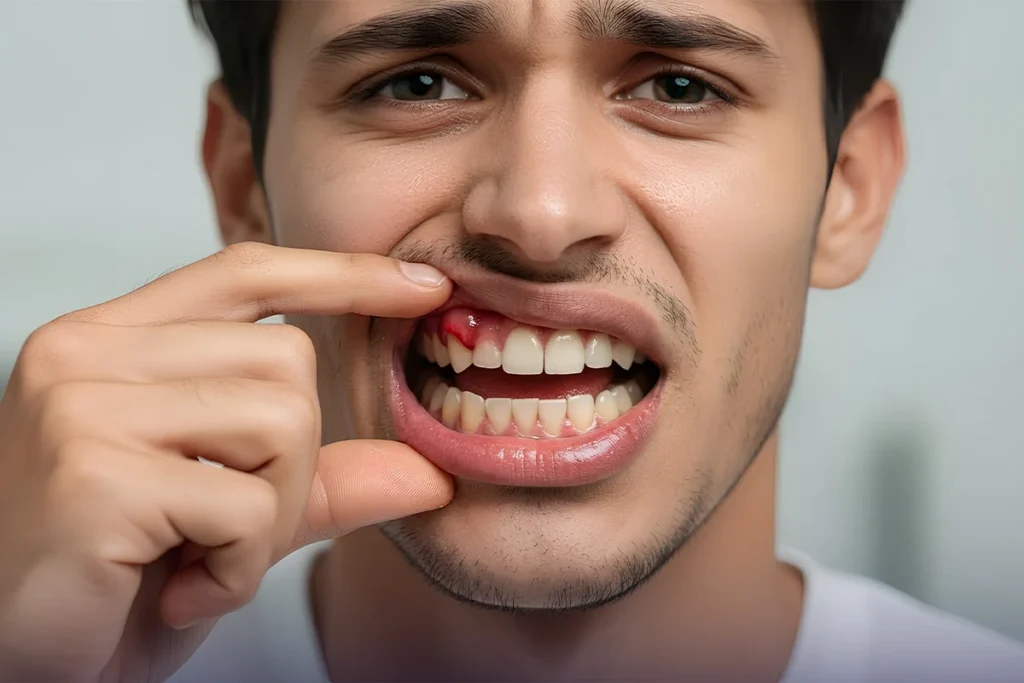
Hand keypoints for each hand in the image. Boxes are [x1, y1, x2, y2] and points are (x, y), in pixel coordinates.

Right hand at [0, 243, 453, 682]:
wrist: (7, 662)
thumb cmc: (107, 582)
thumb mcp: (227, 518)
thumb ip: (321, 482)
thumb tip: (430, 472)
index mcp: (110, 341)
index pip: (244, 272)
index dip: (342, 274)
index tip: (424, 287)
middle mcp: (84, 352)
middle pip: (288, 359)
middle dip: (292, 466)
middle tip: (223, 531)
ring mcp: (82, 405)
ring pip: (282, 423)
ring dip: (267, 521)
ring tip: (197, 560)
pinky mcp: (94, 472)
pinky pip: (247, 505)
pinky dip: (239, 569)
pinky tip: (181, 592)